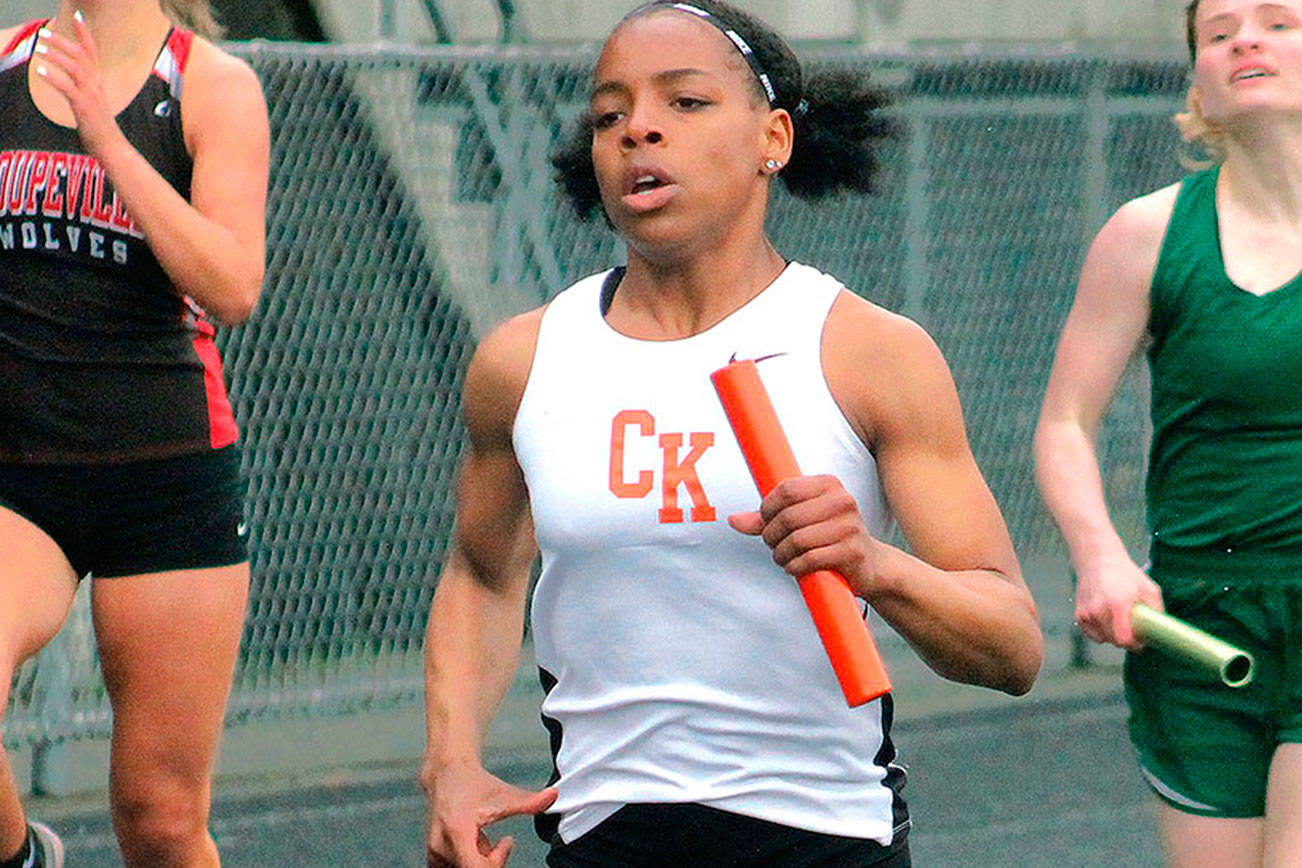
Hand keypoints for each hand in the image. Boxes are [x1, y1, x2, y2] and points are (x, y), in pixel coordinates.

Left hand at [34, 15, 124, 156]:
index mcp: (98, 81)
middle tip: (44, 34)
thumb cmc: (100, 126)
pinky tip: (41, 71)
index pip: (93, 51)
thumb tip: (71, 78)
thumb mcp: (93, 101)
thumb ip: (84, 86)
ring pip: (75, 67)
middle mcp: (97, 84)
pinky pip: (67, 87)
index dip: (85, 33)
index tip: (78, 15)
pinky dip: (53, 77)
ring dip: (56, 56)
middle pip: (81, 55)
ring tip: (39, 49)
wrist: (111, 146)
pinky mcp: (84, 106)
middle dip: (62, 41)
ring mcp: (91, 95)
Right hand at [423, 761, 557, 867]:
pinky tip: (476, 847)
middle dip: (492, 863)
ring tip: (486, 842)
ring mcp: (435, 853)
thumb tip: (555, 796)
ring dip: (481, 864)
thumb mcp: (504, 793)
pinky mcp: (434, 857)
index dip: (496, 863)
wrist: (447, 774)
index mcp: (458, 831)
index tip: (506, 842)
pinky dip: (470, 863)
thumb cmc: (476, 784)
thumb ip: (530, 801)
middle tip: (501, 844)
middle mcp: (441, 845)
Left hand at [728, 474, 879, 596]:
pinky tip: (794, 567)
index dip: (767, 508)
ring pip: (796, 539)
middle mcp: (843, 501)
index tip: (766, 522)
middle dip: (772, 535)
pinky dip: (794, 567)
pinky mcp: (852, 551)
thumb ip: (767, 519)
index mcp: (829, 484)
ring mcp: (850, 526)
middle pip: (788, 516)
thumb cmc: (828, 538)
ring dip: (781, 554)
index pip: (785, 490)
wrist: (870, 564)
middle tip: (773, 545)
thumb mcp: (800, 521)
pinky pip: (809, 559)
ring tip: (783, 558)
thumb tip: (733, 520)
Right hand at [1074, 550, 1162, 649]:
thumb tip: (1162, 629)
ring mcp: (1087, 613)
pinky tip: (1106, 620)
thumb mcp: (1149, 588)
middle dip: (1125, 639)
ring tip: (1118, 622)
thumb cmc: (1125, 574)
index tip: (1140, 642)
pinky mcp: (1079, 614)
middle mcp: (1098, 610)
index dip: (1134, 644)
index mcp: (1117, 604)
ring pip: (1102, 639)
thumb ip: (1157, 610)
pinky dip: (1100, 632)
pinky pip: (1092, 633)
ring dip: (1112, 636)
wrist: (1098, 560)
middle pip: (1114, 641)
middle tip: (1132, 629)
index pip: (1124, 639)